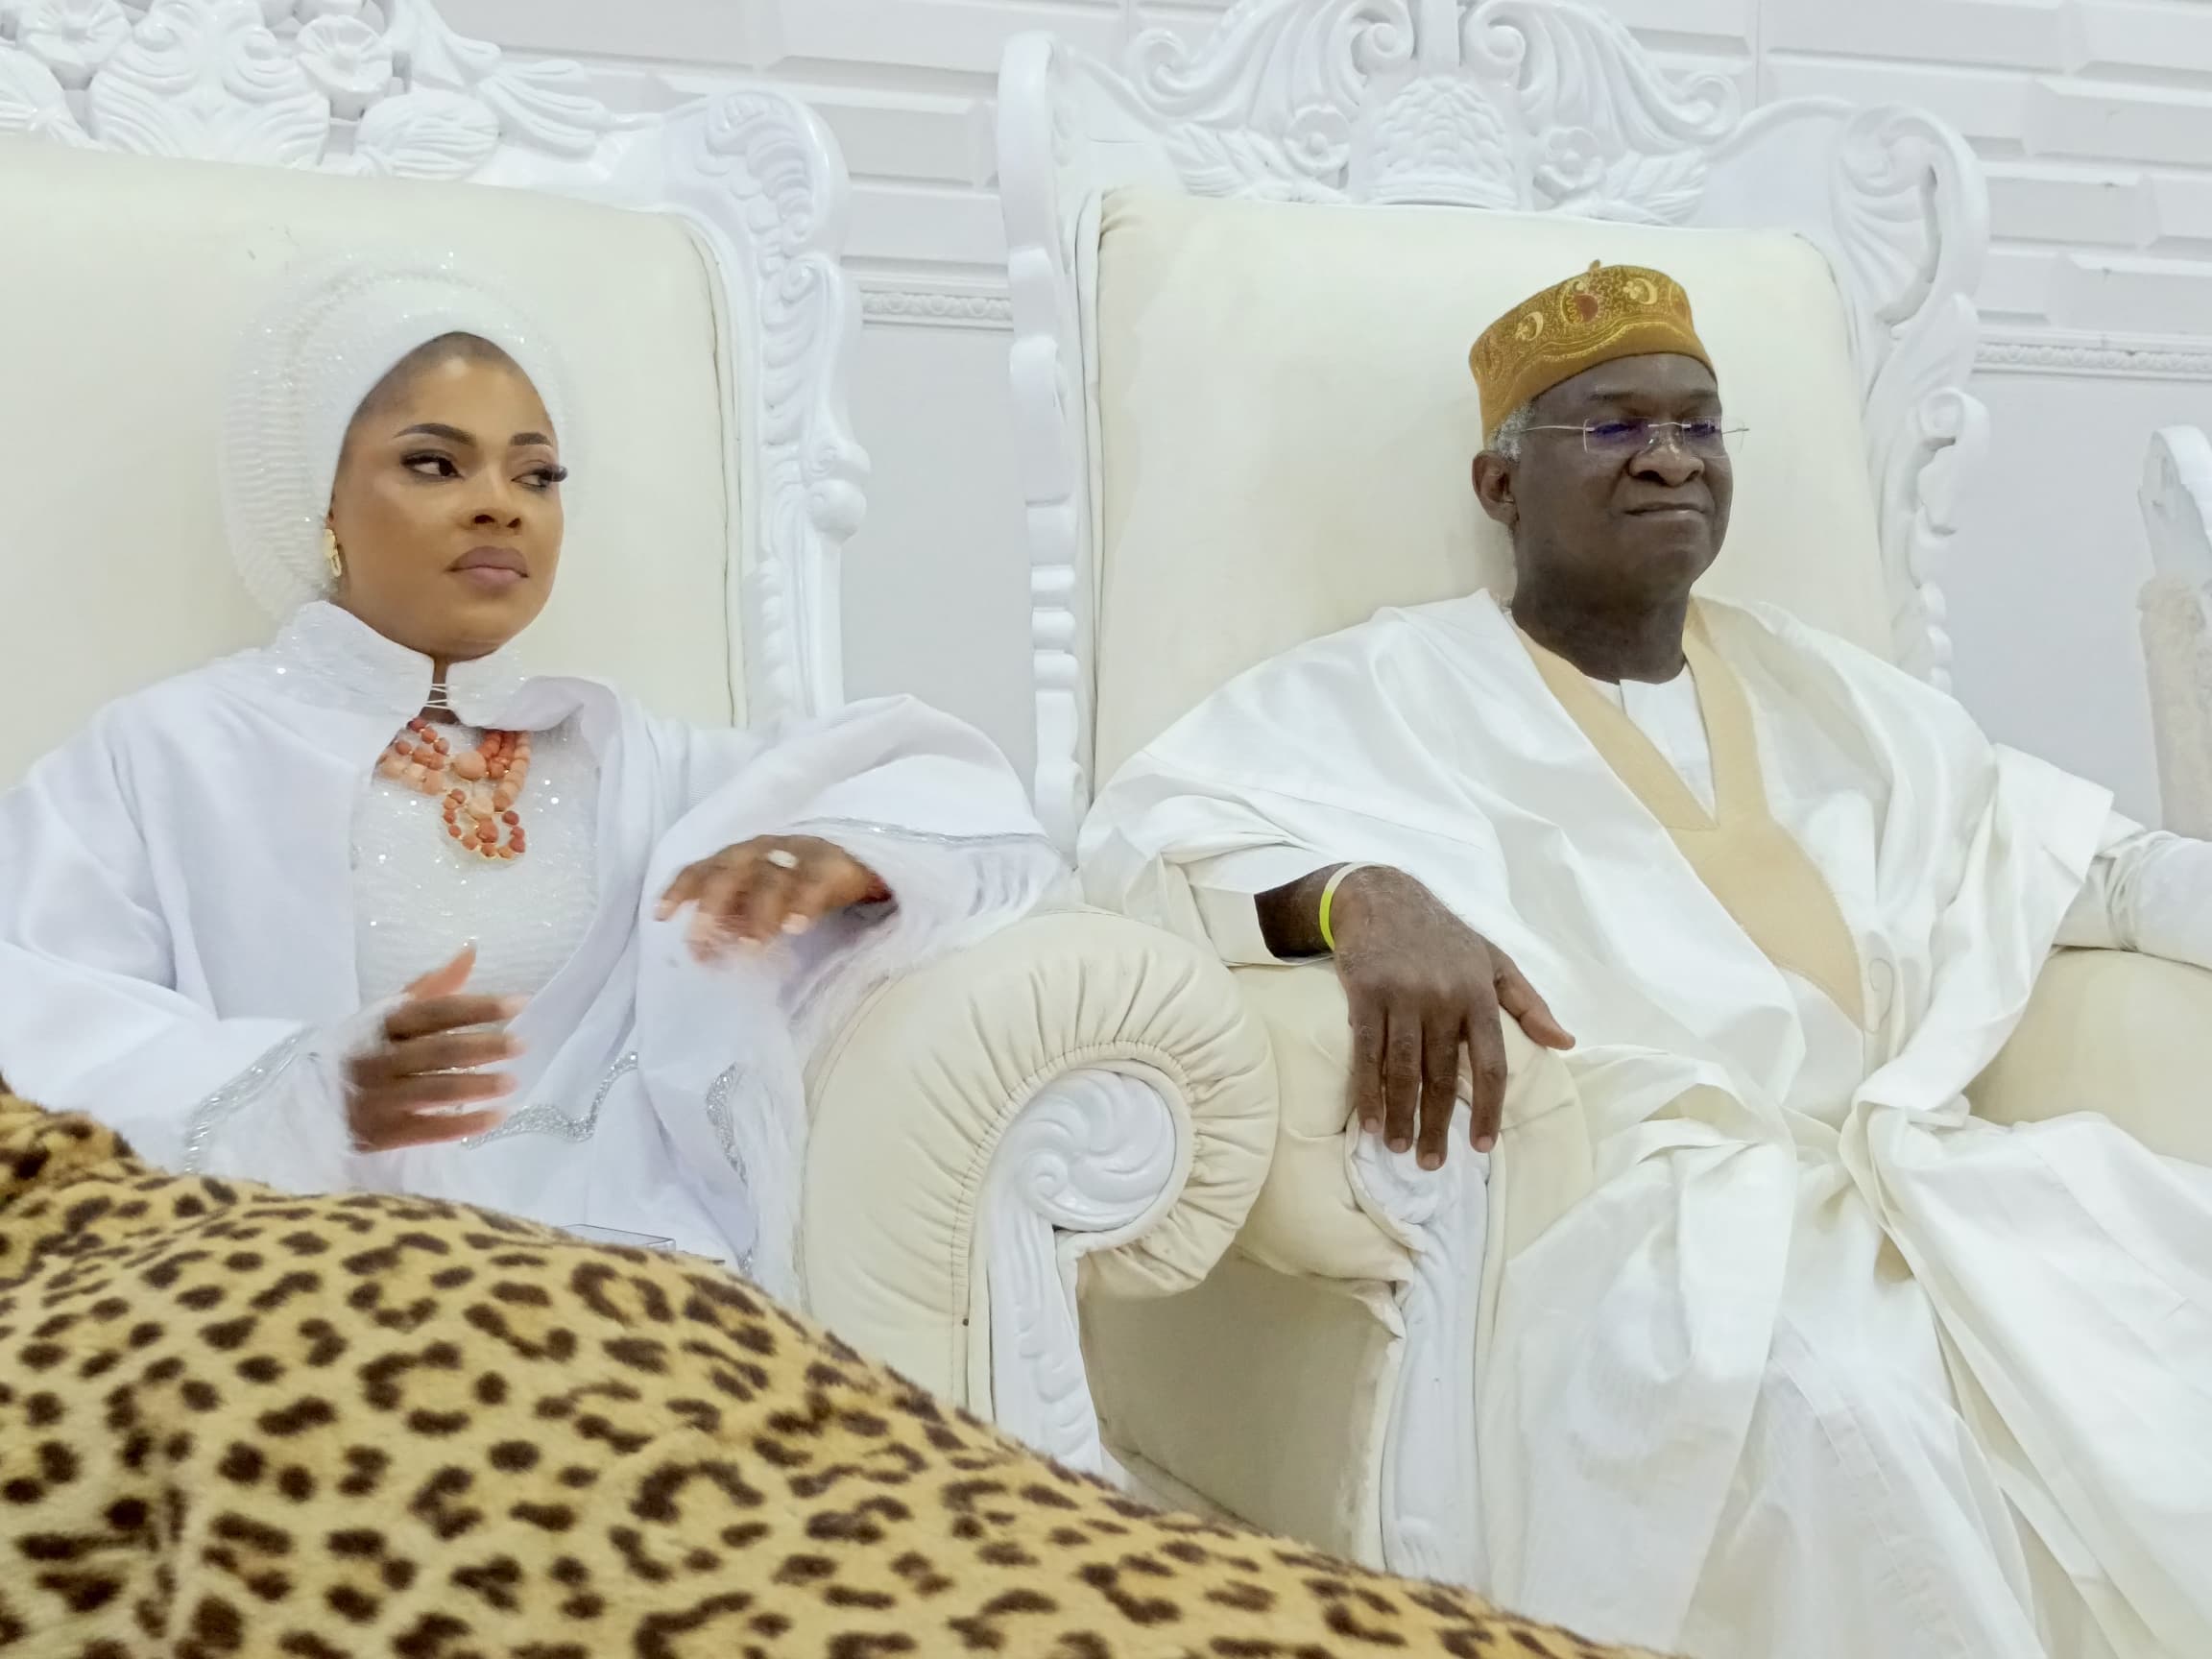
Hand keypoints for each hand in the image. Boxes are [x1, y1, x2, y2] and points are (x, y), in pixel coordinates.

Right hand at [344, 945, 521, 1151]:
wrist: (301, 1098)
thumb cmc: (357, 1049)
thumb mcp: (385, 1014)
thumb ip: (431, 988)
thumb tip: (471, 951)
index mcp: (381, 1024)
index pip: (436, 1012)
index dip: (478, 1007)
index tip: (519, 1003)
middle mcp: (378, 1059)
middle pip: (439, 1051)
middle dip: (484, 1046)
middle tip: (523, 1044)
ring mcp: (377, 1098)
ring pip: (436, 1090)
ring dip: (479, 1086)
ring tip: (514, 1082)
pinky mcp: (379, 1133)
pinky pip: (428, 1130)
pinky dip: (465, 1124)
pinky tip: (497, 1116)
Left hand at [655, 835, 889, 961]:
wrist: (850, 860)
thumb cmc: (791, 883)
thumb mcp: (754, 898)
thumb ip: (729, 921)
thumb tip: (699, 953)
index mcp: (737, 858)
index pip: (702, 869)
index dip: (681, 890)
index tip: (662, 916)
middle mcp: (761, 852)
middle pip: (731, 871)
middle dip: (715, 903)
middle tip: (705, 937)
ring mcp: (797, 857)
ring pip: (771, 879)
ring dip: (758, 913)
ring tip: (751, 946)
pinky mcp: (830, 867)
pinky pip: (813, 884)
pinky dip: (802, 904)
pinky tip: (794, 927)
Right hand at [1328, 867, 1572, 1167]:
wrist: (1382, 896)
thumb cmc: (1442, 936)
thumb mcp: (1494, 960)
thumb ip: (1530, 1004)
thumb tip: (1566, 1043)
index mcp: (1478, 993)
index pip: (1490, 1063)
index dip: (1486, 1108)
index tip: (1480, 1145)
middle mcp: (1442, 997)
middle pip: (1441, 1075)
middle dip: (1435, 1124)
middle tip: (1432, 1164)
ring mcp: (1401, 996)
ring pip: (1402, 1069)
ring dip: (1399, 1114)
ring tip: (1398, 1147)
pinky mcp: (1364, 994)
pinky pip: (1366, 1053)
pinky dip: (1366, 1090)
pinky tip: (1368, 1119)